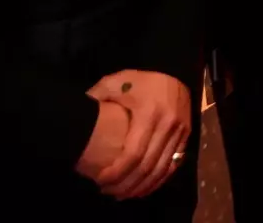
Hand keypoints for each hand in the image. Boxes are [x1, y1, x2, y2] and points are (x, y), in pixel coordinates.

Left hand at [86, 70, 192, 199]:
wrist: (173, 70)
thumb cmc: (140, 79)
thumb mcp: (115, 82)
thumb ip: (96, 97)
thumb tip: (76, 112)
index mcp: (149, 113)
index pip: (134, 154)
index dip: (117, 172)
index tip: (101, 181)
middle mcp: (168, 124)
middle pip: (147, 166)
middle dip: (127, 184)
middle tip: (109, 192)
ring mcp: (180, 131)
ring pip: (162, 170)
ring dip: (142, 187)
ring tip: (123, 194)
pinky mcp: (186, 136)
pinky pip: (174, 165)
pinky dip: (159, 180)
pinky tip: (144, 187)